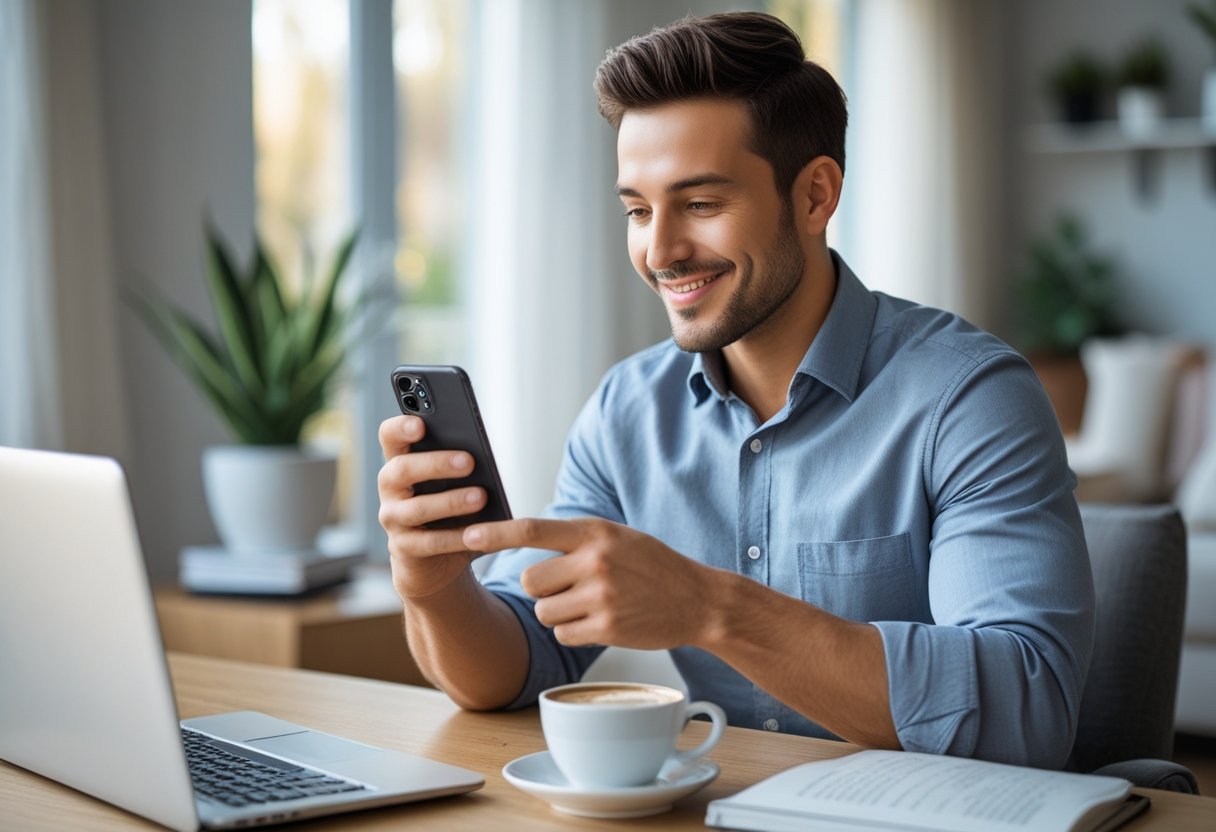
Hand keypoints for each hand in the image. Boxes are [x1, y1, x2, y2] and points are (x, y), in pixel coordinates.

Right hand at [378, 415, 488, 599]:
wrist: (437, 559)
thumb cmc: (449, 509)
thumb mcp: (456, 483)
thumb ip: (461, 465)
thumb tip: (485, 457)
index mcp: (401, 462)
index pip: (390, 437)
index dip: (400, 428)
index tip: (421, 424)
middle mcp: (390, 488)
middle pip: (402, 469)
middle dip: (436, 463)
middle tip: (469, 461)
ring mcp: (393, 518)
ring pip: (417, 508)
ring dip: (451, 501)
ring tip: (481, 496)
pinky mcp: (404, 548)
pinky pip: (430, 542)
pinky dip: (456, 537)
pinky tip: (477, 533)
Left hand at [463, 518, 713, 648]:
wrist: (698, 599)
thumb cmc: (653, 566)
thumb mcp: (616, 536)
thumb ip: (575, 538)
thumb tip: (525, 537)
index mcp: (594, 532)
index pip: (532, 530)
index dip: (494, 534)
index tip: (465, 535)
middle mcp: (595, 561)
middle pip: (530, 579)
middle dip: (542, 588)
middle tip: (571, 586)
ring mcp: (601, 595)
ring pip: (544, 611)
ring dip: (558, 612)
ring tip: (591, 603)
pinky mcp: (607, 627)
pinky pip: (563, 633)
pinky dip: (575, 631)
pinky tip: (601, 621)